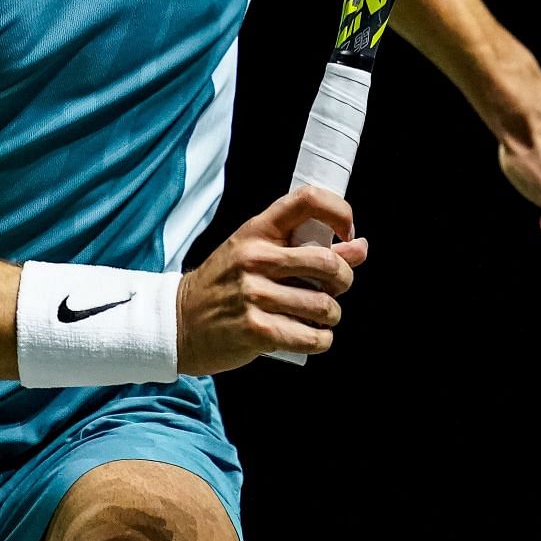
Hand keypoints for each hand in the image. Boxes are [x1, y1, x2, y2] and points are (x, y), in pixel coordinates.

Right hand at [176, 185, 369, 374]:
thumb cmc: (224, 285)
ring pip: (326, 306)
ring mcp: (254, 294)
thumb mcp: (257, 254)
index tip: (347, 234)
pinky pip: (313, 337)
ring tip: (315, 317)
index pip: (307, 200)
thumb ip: (308, 249)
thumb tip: (360, 247)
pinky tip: (308, 336)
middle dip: (344, 281)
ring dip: (331, 317)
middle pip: (330, 264)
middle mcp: (255, 258)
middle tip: (334, 289)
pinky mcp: (257, 330)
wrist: (179, 321)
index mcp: (257, 230)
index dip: (340, 212)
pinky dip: (320, 340)